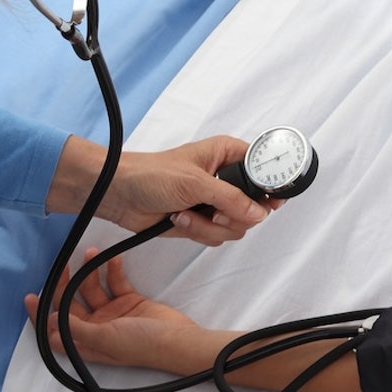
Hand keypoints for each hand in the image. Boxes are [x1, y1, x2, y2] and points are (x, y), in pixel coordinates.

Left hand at [25, 249, 205, 373]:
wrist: (178, 340)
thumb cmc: (141, 345)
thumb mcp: (105, 338)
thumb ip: (75, 329)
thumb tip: (49, 320)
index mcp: (85, 344)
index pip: (54, 331)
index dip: (40, 316)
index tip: (30, 297)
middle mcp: (95, 328)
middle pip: (70, 305)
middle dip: (64, 286)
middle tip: (63, 266)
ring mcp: (112, 314)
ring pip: (92, 289)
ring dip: (89, 272)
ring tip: (91, 254)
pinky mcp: (128, 300)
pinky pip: (114, 282)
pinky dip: (112, 270)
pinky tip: (113, 258)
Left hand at [50, 134, 273, 246]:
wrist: (119, 195)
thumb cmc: (151, 174)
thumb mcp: (195, 182)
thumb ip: (231, 198)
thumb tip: (259, 214)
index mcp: (228, 155)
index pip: (264, 170)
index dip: (270, 187)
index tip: (272, 201)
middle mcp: (225, 179)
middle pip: (254, 207)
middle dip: (233, 215)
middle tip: (214, 210)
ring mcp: (214, 202)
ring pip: (237, 226)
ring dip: (210, 226)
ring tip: (186, 213)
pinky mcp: (202, 222)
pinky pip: (218, 236)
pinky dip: (198, 233)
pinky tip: (179, 219)